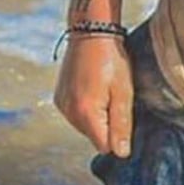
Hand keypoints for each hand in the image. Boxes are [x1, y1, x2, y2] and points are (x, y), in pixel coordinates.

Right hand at [53, 35, 133, 156]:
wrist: (91, 31)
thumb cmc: (112, 59)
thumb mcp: (124, 91)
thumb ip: (121, 124)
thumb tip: (122, 154)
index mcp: (86, 113)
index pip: (105, 146)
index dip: (118, 134)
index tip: (122, 112)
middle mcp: (69, 113)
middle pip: (94, 136)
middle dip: (106, 123)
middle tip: (114, 95)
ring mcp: (61, 105)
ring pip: (85, 125)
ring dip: (96, 115)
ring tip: (104, 88)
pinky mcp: (59, 97)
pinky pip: (75, 113)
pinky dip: (86, 106)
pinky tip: (93, 86)